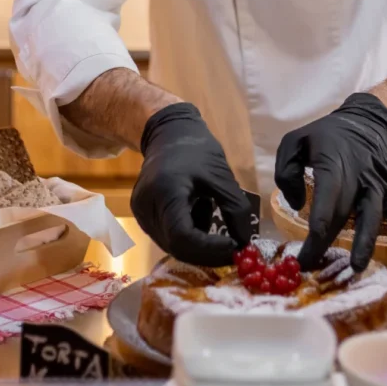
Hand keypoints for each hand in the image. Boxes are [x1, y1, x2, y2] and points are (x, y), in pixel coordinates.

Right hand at [131, 102, 252, 265]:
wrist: (168, 132)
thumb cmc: (196, 149)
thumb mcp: (222, 175)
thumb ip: (235, 209)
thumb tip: (245, 243)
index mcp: (166, 191)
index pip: (183, 236)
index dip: (209, 248)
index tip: (234, 247)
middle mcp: (147, 206)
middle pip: (176, 246)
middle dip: (207, 253)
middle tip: (233, 251)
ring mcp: (141, 212)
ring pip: (171, 245)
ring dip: (199, 246)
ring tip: (215, 222)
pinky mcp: (142, 215)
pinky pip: (167, 236)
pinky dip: (188, 236)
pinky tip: (199, 213)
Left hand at [275, 93, 386, 272]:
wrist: (364, 123)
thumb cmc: (324, 137)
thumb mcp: (295, 141)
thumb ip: (286, 168)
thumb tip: (297, 205)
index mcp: (332, 161)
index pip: (328, 191)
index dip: (321, 217)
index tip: (311, 240)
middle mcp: (357, 174)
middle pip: (344, 211)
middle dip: (328, 241)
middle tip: (312, 266)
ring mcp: (375, 183)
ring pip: (372, 213)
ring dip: (365, 240)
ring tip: (357, 266)